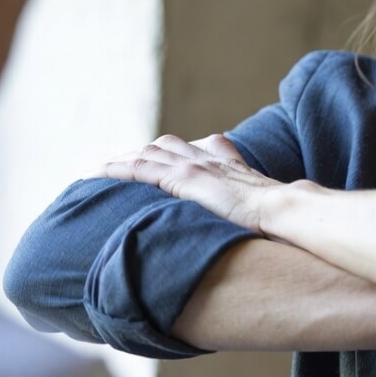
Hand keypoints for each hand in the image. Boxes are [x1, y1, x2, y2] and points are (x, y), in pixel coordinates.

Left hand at [89, 133, 280, 234]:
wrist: (281, 210)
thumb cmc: (276, 219)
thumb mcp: (261, 208)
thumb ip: (249, 210)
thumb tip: (253, 231)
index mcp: (225, 162)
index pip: (188, 149)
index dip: (165, 154)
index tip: (149, 161)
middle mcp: (207, 157)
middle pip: (162, 146)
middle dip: (136, 153)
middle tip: (112, 165)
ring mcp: (194, 165)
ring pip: (145, 153)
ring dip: (118, 159)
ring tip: (95, 171)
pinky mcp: (183, 177)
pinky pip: (138, 168)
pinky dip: (114, 169)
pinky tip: (95, 175)